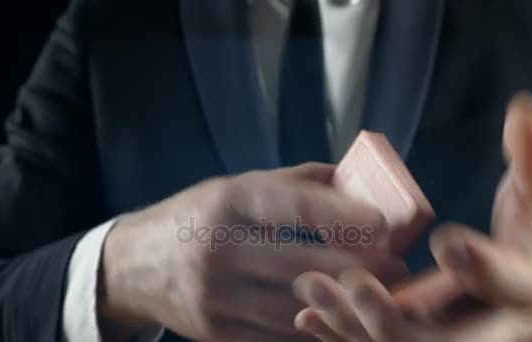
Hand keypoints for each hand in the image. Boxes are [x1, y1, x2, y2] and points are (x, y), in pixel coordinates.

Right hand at [96, 163, 406, 340]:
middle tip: (397, 268)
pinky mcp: (216, 334)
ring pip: (294, 310)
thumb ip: (293, 184)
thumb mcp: (233, 187)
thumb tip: (353, 179)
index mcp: (227, 203)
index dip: (343, 216)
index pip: (292, 207)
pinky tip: (335, 320)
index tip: (384, 224)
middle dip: (356, 270)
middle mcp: (219, 251)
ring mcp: (215, 299)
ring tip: (374, 297)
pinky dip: (310, 330)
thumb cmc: (195, 217)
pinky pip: (275, 338)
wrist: (134, 266)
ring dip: (340, 306)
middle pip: (301, 266)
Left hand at [293, 93, 531, 340]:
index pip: (513, 285)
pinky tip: (308, 318)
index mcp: (530, 287)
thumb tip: (519, 108)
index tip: (446, 241)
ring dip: (354, 323)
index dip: (484, 269)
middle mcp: (491, 323)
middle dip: (394, 319)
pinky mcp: (425, 331)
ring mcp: (454, 332)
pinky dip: (345, 332)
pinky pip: (380, 341)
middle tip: (353, 282)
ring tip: (311, 288)